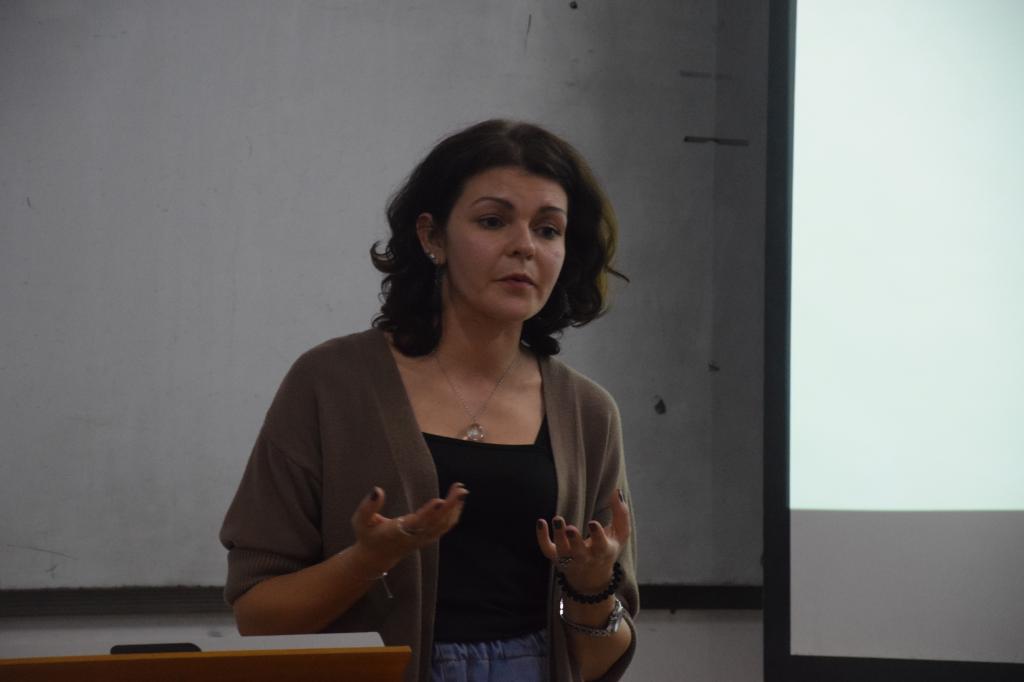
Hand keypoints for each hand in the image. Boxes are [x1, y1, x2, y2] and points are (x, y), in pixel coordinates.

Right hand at [350, 482, 467, 573]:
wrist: (376, 557)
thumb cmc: (368, 536)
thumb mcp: (360, 522)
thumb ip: (367, 507)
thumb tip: (377, 490)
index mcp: (397, 532)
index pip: (415, 523)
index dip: (428, 513)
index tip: (439, 501)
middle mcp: (413, 536)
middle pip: (435, 522)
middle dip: (449, 506)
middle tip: (460, 489)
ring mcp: (422, 538)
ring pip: (443, 525)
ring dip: (454, 508)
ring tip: (461, 489)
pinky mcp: (428, 537)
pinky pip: (444, 527)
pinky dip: (454, 514)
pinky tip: (458, 500)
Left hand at [535, 489, 629, 593]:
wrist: (592, 577)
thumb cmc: (607, 548)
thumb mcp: (620, 534)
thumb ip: (621, 513)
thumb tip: (616, 490)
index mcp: (603, 551)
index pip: (601, 546)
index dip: (597, 535)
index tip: (593, 523)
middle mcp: (585, 557)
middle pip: (579, 552)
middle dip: (574, 541)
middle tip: (570, 528)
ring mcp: (569, 559)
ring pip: (562, 551)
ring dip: (559, 536)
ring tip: (557, 519)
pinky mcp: (555, 557)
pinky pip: (546, 549)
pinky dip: (542, 537)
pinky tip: (541, 522)